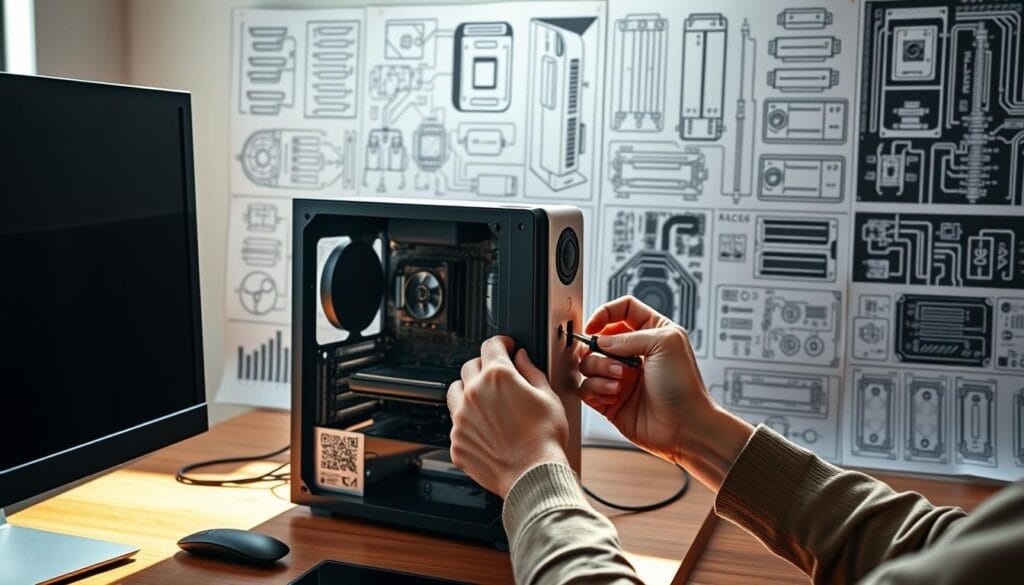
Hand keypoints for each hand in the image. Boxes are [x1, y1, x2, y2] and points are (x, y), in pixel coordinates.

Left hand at [447, 336, 569, 497]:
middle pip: (471, 366)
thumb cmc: (545, 439)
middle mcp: (474, 393)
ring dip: (469, 390)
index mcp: (498, 377)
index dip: (501, 343)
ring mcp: (461, 418)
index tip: (506, 347)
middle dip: (485, 366)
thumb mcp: (548, 397)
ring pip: (455, 391)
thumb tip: (522, 357)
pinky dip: (469, 422)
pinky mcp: (457, 440)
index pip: (491, 345)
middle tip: (499, 377)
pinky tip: (487, 430)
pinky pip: (457, 423)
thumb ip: (531, 371)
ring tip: (487, 402)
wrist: (533, 476)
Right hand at [579, 296, 752, 490]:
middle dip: (601, 349)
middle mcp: (634, 354)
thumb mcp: (664, 343)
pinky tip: (614, 394)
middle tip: (617, 362)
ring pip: (589, 363)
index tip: (594, 326)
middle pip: (600, 339)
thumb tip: (601, 341)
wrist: (684, 426)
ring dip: (601, 370)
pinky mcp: (610, 399)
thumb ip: (628, 336)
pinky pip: (587, 387)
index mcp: (652, 333)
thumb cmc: (683, 386)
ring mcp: (621, 377)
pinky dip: (597, 388)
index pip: (623, 310)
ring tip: (620, 382)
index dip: (605, 313)